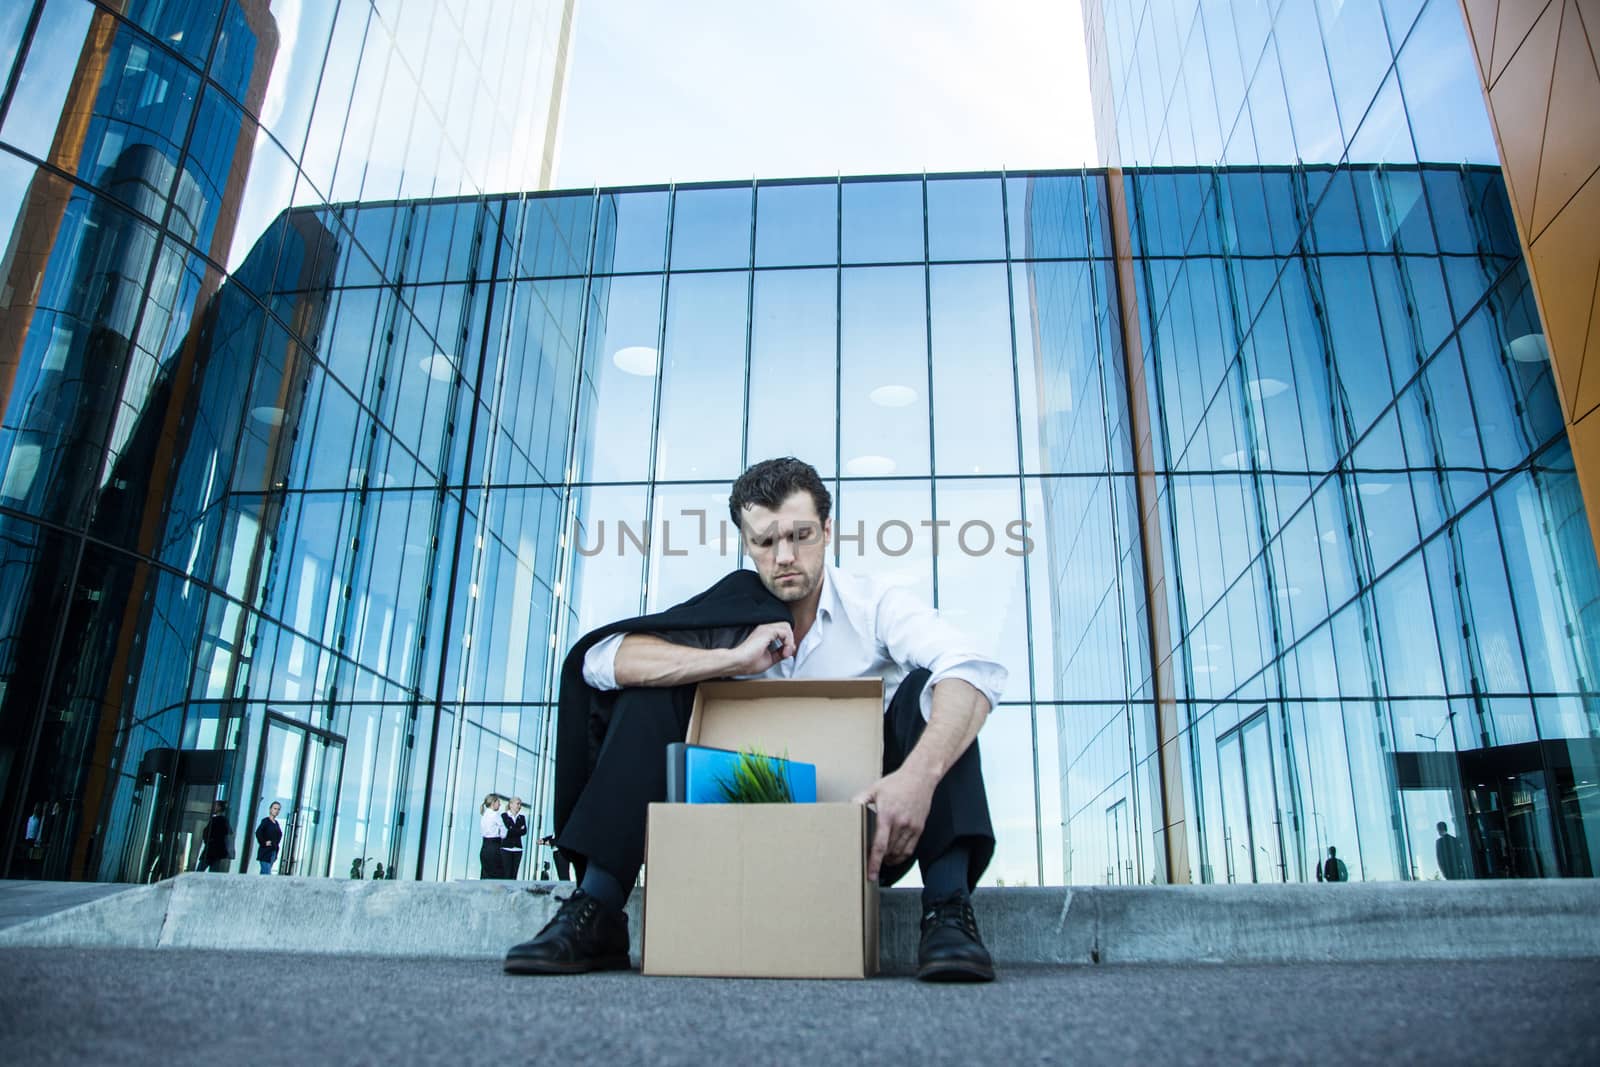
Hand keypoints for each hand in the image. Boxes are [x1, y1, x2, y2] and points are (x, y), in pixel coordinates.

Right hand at [725, 622, 794, 675]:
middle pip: (785, 626)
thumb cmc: (749, 662)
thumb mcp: (770, 658)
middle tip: (787, 654)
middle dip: (790, 640)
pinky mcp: (767, 631)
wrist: (739, 663)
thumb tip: (791, 649)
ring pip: (786, 626)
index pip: (782, 631)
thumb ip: (780, 653)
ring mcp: (766, 628)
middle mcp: (765, 628)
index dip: (788, 642)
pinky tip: (785, 652)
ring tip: (786, 653)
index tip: (786, 654)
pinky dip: (788, 642)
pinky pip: (785, 631)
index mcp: (764, 634)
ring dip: (790, 641)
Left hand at [852, 767, 935, 881]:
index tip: (871, 873)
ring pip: (899, 852)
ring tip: (882, 860)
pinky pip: (910, 849)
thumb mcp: (873, 789)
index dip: (874, 862)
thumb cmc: (896, 782)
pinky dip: (901, 856)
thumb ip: (859, 800)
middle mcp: (900, 823)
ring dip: (889, 859)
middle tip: (870, 863)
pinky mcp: (919, 828)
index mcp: (887, 815)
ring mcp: (911, 827)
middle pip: (888, 851)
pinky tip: (894, 856)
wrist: (920, 777)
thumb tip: (847, 810)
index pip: (879, 845)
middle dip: (879, 859)